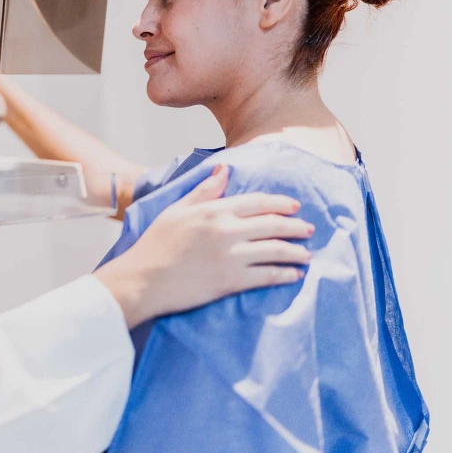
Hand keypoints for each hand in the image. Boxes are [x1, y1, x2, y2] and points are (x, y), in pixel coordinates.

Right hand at [95, 165, 313, 327]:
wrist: (143, 280)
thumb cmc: (155, 244)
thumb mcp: (176, 210)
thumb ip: (204, 191)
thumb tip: (224, 171)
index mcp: (213, 210)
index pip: (258, 202)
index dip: (281, 204)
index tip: (295, 207)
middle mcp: (226, 231)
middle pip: (273, 225)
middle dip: (296, 227)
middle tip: (308, 229)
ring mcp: (231, 257)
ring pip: (276, 250)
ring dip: (296, 251)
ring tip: (306, 254)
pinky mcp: (232, 281)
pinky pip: (268, 276)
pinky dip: (285, 274)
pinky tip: (294, 274)